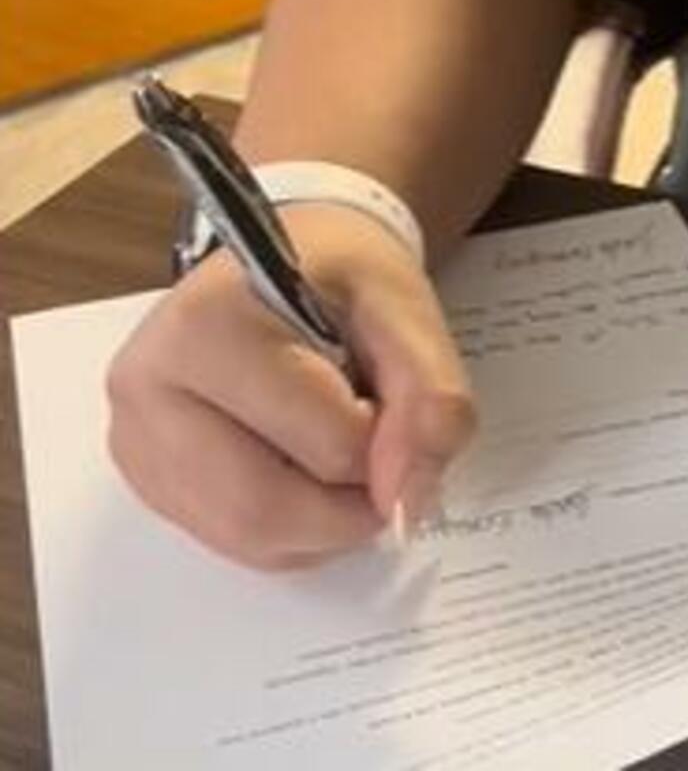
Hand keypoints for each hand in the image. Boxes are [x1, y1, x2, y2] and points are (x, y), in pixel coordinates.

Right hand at [107, 203, 473, 568]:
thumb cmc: (342, 278)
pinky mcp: (146, 477)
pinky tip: (307, 471)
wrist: (289, 264)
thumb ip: (431, 397)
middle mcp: (147, 388)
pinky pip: (235, 544)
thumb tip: (407, 498)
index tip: (397, 402)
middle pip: (269, 511)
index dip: (392, 444)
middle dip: (353, 508)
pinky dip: (294, 531)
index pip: (328, 447)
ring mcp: (135, 439)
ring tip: (345, 457)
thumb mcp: (407, 309)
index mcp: (207, 328)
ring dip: (325, 526)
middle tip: (383, 458)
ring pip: (251, 540)